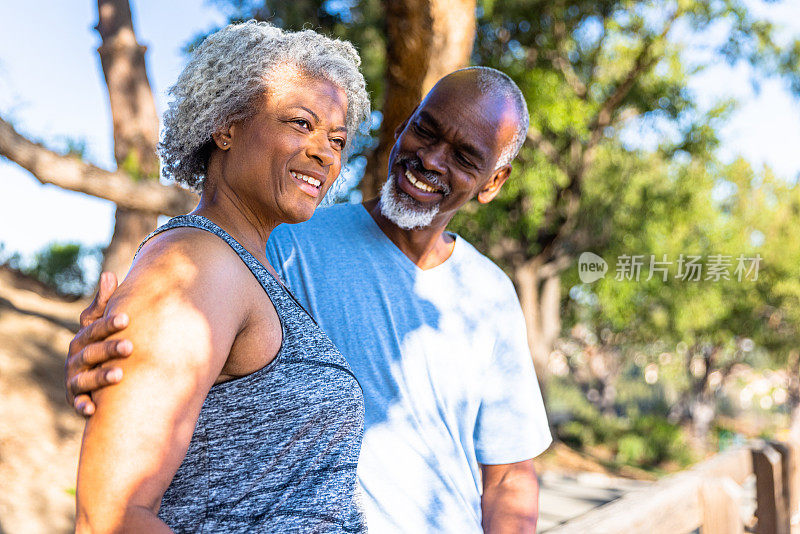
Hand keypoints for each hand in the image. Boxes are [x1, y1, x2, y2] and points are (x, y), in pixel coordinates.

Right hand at [66, 272, 132, 415]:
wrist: (97, 375)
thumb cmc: (104, 343)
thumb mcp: (103, 324)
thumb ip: (106, 304)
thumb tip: (108, 274)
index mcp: (83, 338)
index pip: (95, 328)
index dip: (109, 323)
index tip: (127, 318)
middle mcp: (75, 358)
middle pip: (91, 353)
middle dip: (110, 349)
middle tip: (130, 347)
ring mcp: (74, 379)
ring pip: (84, 378)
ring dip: (100, 377)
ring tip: (119, 375)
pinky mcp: (76, 399)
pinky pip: (77, 404)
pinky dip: (83, 406)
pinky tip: (93, 409)